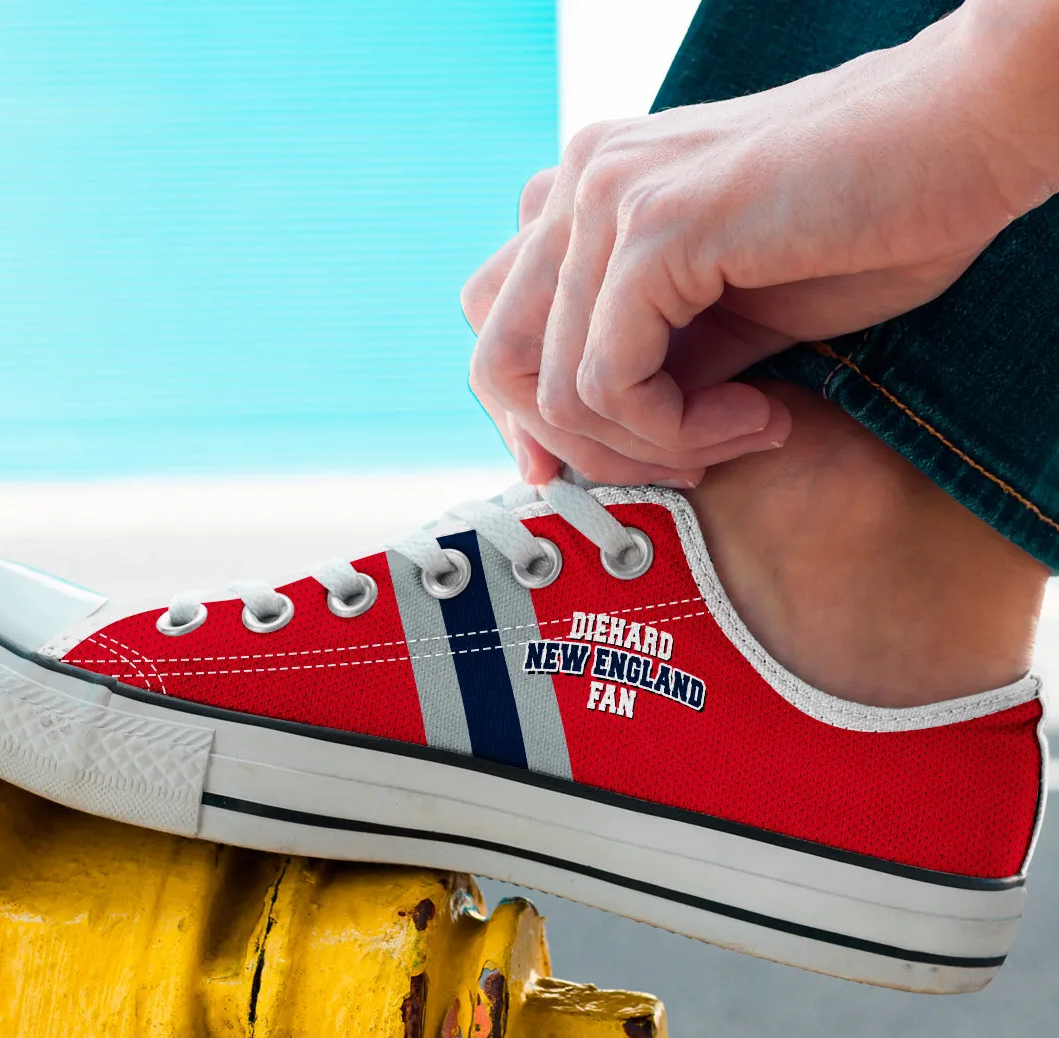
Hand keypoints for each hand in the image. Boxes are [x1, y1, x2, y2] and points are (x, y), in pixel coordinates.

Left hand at [462, 6, 1043, 484]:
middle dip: (580, 448)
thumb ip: (646, 365)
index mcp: (586, 195)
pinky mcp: (655, 228)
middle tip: (681, 466)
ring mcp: (608, 196)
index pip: (499, 330)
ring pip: (555, 393)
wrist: (966, 142)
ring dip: (649, 449)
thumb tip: (584, 445)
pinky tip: (758, 416)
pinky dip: (678, 432)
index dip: (533, 421)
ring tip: (741, 432)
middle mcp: (579, 184)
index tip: (597, 470)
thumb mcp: (725, 319)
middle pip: (497, 365)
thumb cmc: (866, 224)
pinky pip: (612, 386)